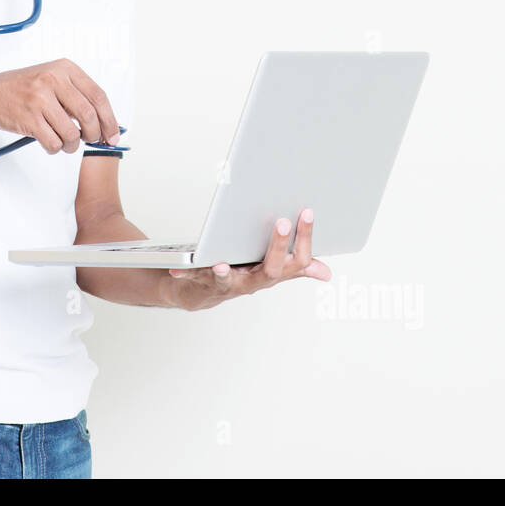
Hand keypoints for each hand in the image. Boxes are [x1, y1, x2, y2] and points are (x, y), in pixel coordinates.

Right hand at [0, 58, 120, 154]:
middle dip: (94, 134)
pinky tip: (49, 141)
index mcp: (64, 68)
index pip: (98, 96)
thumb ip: (75, 94)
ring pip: (72, 133)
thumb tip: (102, 121)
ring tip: (64, 142)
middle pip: (89, 116)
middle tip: (91, 140)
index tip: (113, 134)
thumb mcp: (50, 79)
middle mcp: (54, 80)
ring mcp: (40, 99)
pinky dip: (55, 148)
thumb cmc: (19, 89)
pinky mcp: (29, 118)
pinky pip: (54, 142)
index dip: (110, 119)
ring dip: (71, 144)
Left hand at [165, 208, 328, 310]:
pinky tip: (179, 268)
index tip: (307, 212)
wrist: (199, 293)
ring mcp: (227, 284)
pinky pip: (195, 277)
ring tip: (220, 263)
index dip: (304, 238)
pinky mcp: (201, 282)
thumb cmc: (238, 275)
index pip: (296, 261)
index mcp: (270, 273)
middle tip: (282, 222)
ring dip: (226, 272)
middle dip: (276, 246)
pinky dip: (187, 272)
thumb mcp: (269, 271)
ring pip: (229, 280)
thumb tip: (326, 272)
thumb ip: (295, 268)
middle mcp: (252, 282)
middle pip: (270, 269)